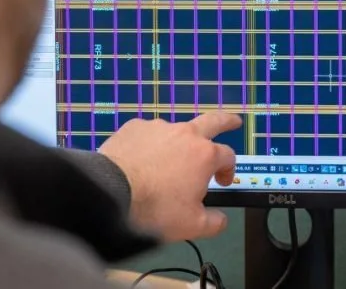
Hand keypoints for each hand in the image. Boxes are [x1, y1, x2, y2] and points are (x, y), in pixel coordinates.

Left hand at [99, 113, 240, 241]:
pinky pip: (147, 135)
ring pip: (175, 132)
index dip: (228, 170)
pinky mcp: (134, 127)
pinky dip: (149, 146)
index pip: (228, 156)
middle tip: (234, 122)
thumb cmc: (155, 209)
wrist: (112, 194)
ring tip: (166, 164)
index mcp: (205, 155)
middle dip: (227, 121)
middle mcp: (185, 134)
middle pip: (213, 121)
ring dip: (177, 143)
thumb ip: (214, 222)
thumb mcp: (192, 225)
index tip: (222, 182)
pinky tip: (141, 161)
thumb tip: (220, 220)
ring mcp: (158, 127)